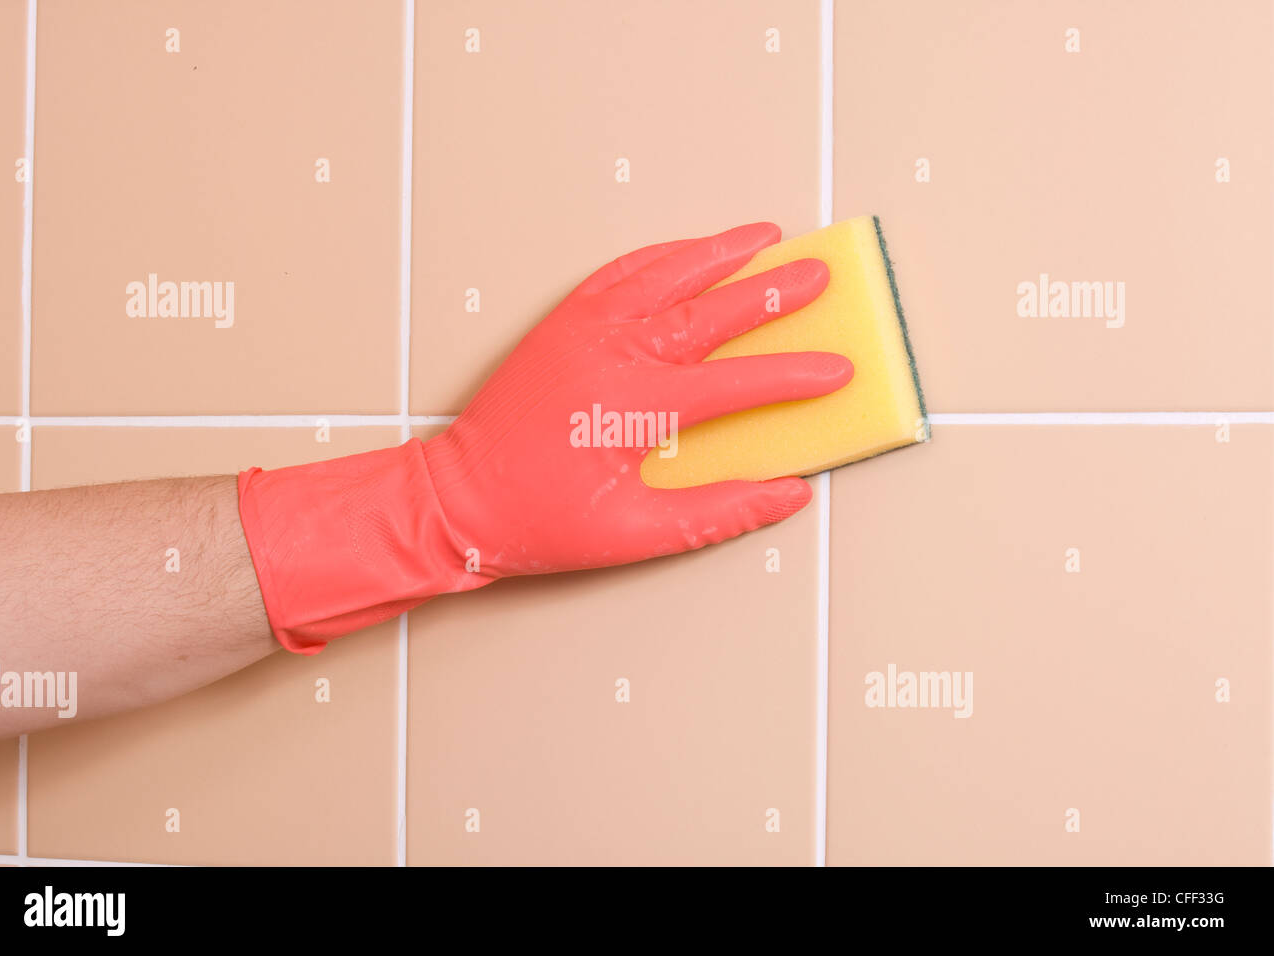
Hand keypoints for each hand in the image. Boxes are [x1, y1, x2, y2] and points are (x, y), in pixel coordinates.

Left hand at [238, 222, 852, 651]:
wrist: (457, 500)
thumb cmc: (537, 520)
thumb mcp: (636, 535)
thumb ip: (718, 512)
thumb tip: (785, 496)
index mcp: (633, 406)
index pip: (736, 383)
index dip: (793, 376)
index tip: (836, 371)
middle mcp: (611, 353)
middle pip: (709, 311)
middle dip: (770, 292)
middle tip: (816, 275)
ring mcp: (582, 330)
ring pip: (665, 275)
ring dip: (718, 253)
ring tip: (765, 237)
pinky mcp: (561, 324)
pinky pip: (618, 274)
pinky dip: (660, 256)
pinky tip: (686, 250)